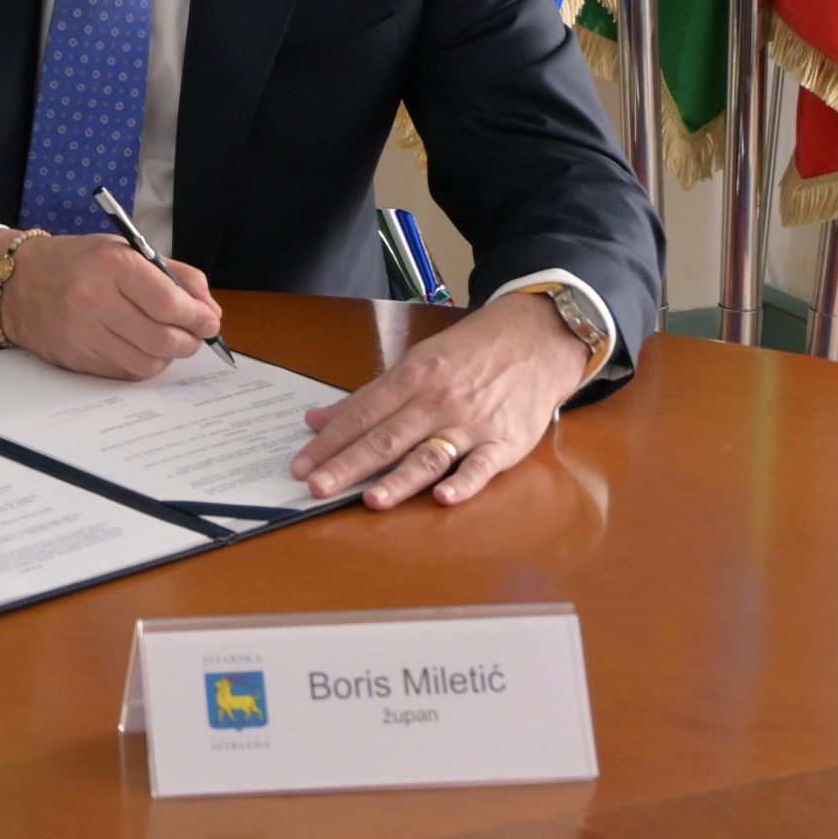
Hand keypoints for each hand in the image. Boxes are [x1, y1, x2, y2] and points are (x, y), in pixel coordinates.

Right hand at [0, 228, 219, 377]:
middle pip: (162, 339)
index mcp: (112, 265)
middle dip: (189, 342)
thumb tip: (208, 309)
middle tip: (195, 336)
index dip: (198, 318)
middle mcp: (95, 300)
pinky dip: (142, 364)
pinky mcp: (76, 358)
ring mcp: (83, 333)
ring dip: (167, 357)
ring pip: (147, 363)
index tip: (209, 321)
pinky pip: (124, 372)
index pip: (169, 304)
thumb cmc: (77, 262)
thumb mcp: (126, 251)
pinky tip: (140, 347)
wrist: (16, 282)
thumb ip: (174, 275)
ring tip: (168, 342)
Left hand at [290, 291, 594, 510]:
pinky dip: (464, 483)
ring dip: (399, 479)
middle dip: (349, 464)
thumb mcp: (416, 362)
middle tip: (317, 487)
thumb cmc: (471, 352)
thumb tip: (319, 419)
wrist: (535, 339)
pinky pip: (482, 467)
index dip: (329, 441)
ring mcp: (472, 423)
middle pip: (387, 438)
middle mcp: (438, 401)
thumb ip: (368, 396)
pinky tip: (444, 498)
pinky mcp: (504, 442)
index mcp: (412, 378)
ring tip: (371, 499)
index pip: (361, 414)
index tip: (302, 464)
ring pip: (429, 455)